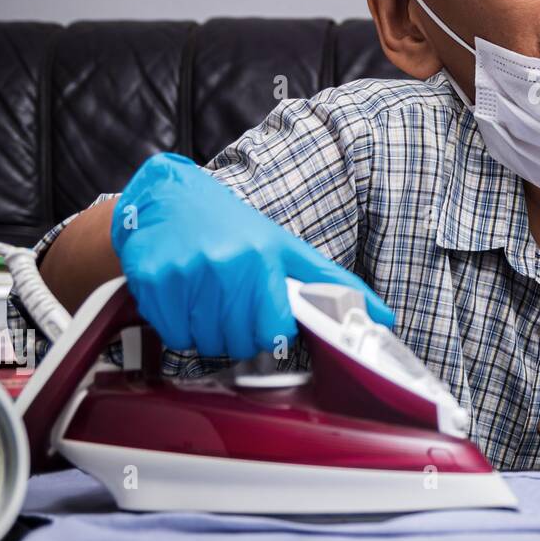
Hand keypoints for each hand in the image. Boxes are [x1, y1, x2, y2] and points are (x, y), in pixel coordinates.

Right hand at [110, 152, 392, 359]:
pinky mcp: (154, 280)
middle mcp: (228, 263)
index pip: (275, 331)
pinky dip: (176, 325)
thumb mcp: (285, 248)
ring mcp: (188, 271)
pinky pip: (173, 333)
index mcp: (265, 257)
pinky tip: (182, 296)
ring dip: (206, 332)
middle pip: (238, 343)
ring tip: (207, 297)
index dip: (271, 333)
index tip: (265, 321)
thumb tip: (385, 318)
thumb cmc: (231, 227)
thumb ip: (332, 286)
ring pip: (204, 343)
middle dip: (237, 334)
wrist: (167, 197)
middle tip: (231, 304)